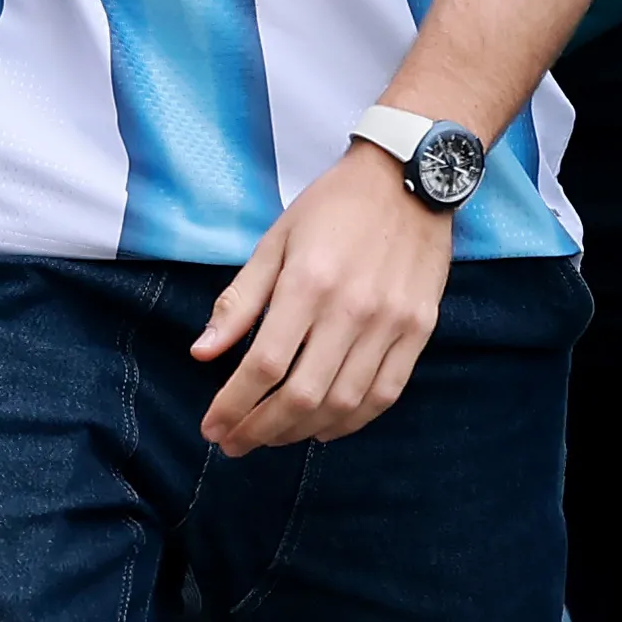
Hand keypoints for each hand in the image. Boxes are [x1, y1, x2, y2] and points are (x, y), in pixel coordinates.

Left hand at [192, 145, 454, 452]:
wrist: (410, 177)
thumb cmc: (334, 207)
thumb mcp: (275, 241)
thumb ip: (240, 300)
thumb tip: (203, 352)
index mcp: (308, 283)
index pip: (264, 366)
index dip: (233, 405)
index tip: (212, 427)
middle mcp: (352, 309)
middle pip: (302, 396)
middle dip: (260, 430)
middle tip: (235, 443)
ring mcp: (392, 324)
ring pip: (344, 404)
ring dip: (301, 432)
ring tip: (273, 437)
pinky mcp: (419, 330)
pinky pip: (385, 393)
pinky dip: (352, 422)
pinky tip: (324, 428)